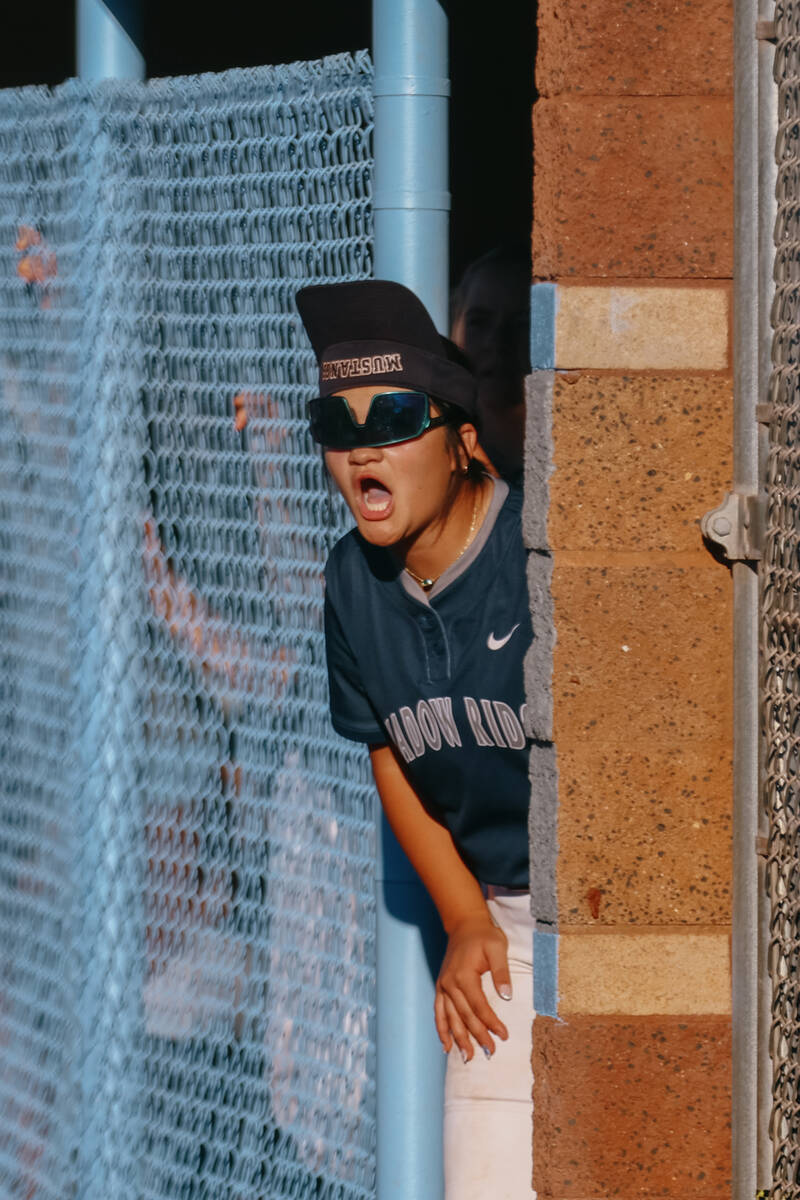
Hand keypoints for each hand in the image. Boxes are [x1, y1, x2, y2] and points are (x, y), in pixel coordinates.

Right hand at [434, 911, 511, 1060]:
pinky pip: (439, 1011)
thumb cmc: (484, 936)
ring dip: (458, 1038)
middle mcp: (450, 984)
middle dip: (478, 1036)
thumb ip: (502, 972)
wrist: (464, 924)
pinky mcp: (441, 986)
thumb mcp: (497, 948)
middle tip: (491, 1051)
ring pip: (450, 1018)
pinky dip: (441, 1029)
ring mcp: (443, 986)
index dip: (491, 1023)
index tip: (504, 1035)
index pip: (479, 1006)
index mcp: (464, 976)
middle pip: (465, 1016)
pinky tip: (446, 1045)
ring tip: (468, 1057)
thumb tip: (507, 996)